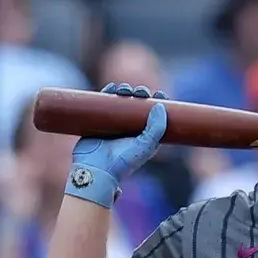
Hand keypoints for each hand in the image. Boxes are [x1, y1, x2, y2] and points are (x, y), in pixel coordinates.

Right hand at [65, 83, 164, 209]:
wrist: (96, 169)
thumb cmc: (123, 161)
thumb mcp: (146, 146)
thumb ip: (156, 128)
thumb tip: (160, 105)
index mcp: (144, 135)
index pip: (153, 114)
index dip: (157, 102)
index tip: (158, 95)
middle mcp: (130, 128)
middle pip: (138, 103)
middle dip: (141, 93)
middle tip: (140, 93)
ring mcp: (114, 124)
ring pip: (122, 100)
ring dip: (125, 91)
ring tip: (124, 90)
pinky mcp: (99, 121)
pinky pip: (104, 102)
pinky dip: (108, 93)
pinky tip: (112, 88)